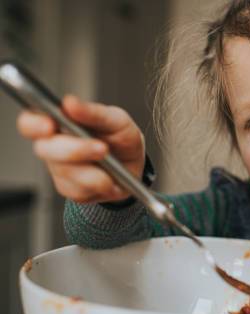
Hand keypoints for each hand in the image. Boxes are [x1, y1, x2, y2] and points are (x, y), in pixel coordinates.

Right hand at [16, 95, 145, 203]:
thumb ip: (94, 112)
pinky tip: (110, 178)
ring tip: (112, 164)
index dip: (34, 125)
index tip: (49, 126)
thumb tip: (70, 103)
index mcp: (58, 123)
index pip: (30, 122)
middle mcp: (53, 147)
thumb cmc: (120, 137)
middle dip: (76, 150)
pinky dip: (100, 185)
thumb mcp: (116, 120)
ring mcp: (60, 170)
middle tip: (102, 148)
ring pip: (66, 173)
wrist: (135, 165)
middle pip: (45, 149)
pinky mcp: (71, 190)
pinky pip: (79, 191)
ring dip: (94, 171)